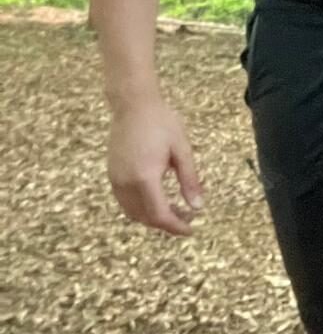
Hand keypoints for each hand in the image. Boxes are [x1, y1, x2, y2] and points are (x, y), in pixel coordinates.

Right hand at [107, 99, 203, 236]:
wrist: (133, 104)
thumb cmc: (161, 122)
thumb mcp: (182, 150)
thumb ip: (190, 180)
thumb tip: (198, 207)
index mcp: (145, 178)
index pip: (159, 215)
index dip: (176, 227)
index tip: (191, 229)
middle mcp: (126, 183)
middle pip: (145, 218)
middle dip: (167, 223)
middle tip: (188, 218)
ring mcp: (116, 180)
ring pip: (133, 213)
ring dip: (153, 217)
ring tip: (176, 210)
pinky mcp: (112, 175)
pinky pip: (125, 202)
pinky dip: (141, 208)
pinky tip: (158, 199)